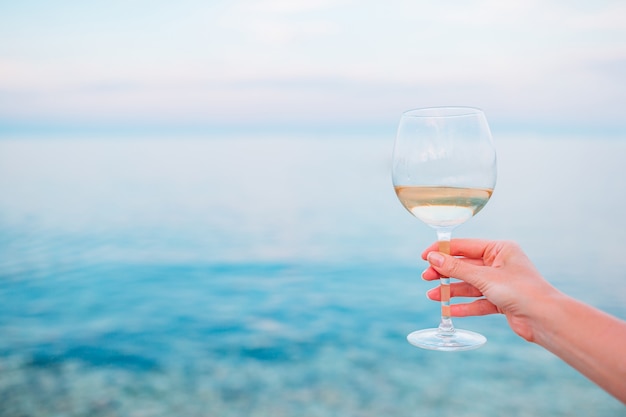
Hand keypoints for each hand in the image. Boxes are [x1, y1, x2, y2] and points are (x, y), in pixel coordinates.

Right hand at [421, 239, 561, 341]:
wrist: (545, 319)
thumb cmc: (521, 291)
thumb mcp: (484, 277)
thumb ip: (456, 268)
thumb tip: (433, 257)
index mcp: (500, 249)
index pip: (464, 246)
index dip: (443, 251)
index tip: (424, 256)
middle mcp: (500, 264)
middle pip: (465, 266)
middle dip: (445, 273)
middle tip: (426, 277)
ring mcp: (501, 283)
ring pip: (469, 285)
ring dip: (451, 290)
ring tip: (432, 296)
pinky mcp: (502, 301)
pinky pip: (478, 302)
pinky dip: (464, 306)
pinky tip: (449, 310)